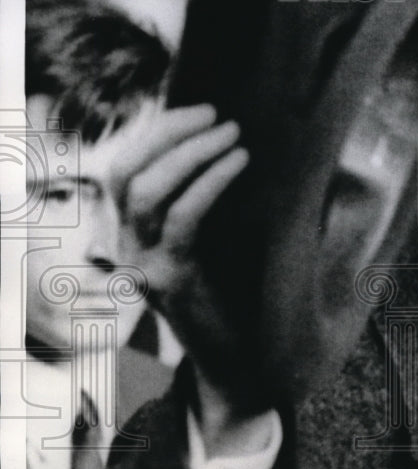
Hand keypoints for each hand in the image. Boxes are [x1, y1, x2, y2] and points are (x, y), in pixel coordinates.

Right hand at [109, 102, 263, 427]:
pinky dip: (210, 182)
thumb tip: (235, 141)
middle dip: (170, 133)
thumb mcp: (216, 237)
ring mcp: (143, 265)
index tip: (201, 110)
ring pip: (147, 191)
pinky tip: (239, 163)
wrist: (242, 359)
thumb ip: (208, 200)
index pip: (125, 167)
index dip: (158, 132)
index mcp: (134, 233)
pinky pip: (183, 218)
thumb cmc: (237, 293)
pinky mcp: (171, 280)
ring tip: (232, 134)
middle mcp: (127, 248)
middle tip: (217, 114)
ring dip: (190, 152)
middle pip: (127, 172)